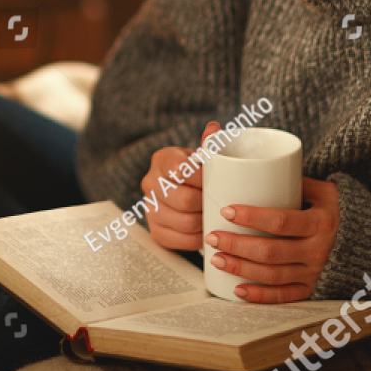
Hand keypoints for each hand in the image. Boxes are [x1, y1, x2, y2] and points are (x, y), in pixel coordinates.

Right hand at [141, 121, 223, 251]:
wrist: (183, 191)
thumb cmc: (198, 172)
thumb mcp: (203, 156)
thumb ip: (211, 144)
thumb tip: (214, 129)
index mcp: (162, 159)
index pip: (181, 170)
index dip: (203, 179)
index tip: (217, 182)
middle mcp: (150, 183)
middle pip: (184, 200)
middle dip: (207, 203)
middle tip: (221, 202)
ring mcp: (150, 208)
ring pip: (184, 222)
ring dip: (205, 222)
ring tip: (216, 216)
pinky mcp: (156, 231)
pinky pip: (180, 240)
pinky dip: (198, 238)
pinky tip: (206, 229)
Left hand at [205, 176, 339, 302]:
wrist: (366, 240)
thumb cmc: (336, 210)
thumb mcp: (324, 191)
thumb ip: (294, 181)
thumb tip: (254, 173)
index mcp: (321, 223)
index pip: (281, 221)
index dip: (252, 217)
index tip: (226, 211)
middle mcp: (319, 251)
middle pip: (271, 251)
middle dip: (236, 245)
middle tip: (211, 237)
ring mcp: (315, 273)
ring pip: (272, 275)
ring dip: (240, 268)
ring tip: (216, 258)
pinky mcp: (312, 289)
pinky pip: (283, 296)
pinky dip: (259, 296)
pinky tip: (236, 289)